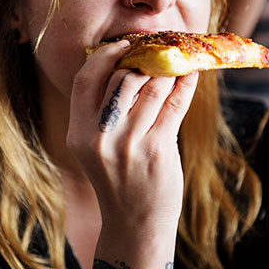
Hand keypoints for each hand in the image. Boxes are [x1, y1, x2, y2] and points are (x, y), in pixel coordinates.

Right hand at [66, 40, 197, 233]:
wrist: (134, 223)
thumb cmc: (116, 178)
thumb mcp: (94, 147)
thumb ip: (101, 110)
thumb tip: (126, 63)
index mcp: (78, 132)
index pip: (85, 80)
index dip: (104, 56)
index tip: (123, 45)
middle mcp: (100, 137)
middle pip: (122, 78)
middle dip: (143, 60)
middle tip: (157, 50)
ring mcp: (129, 143)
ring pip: (152, 86)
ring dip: (168, 70)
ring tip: (176, 62)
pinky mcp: (158, 149)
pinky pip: (174, 103)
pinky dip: (185, 84)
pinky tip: (190, 75)